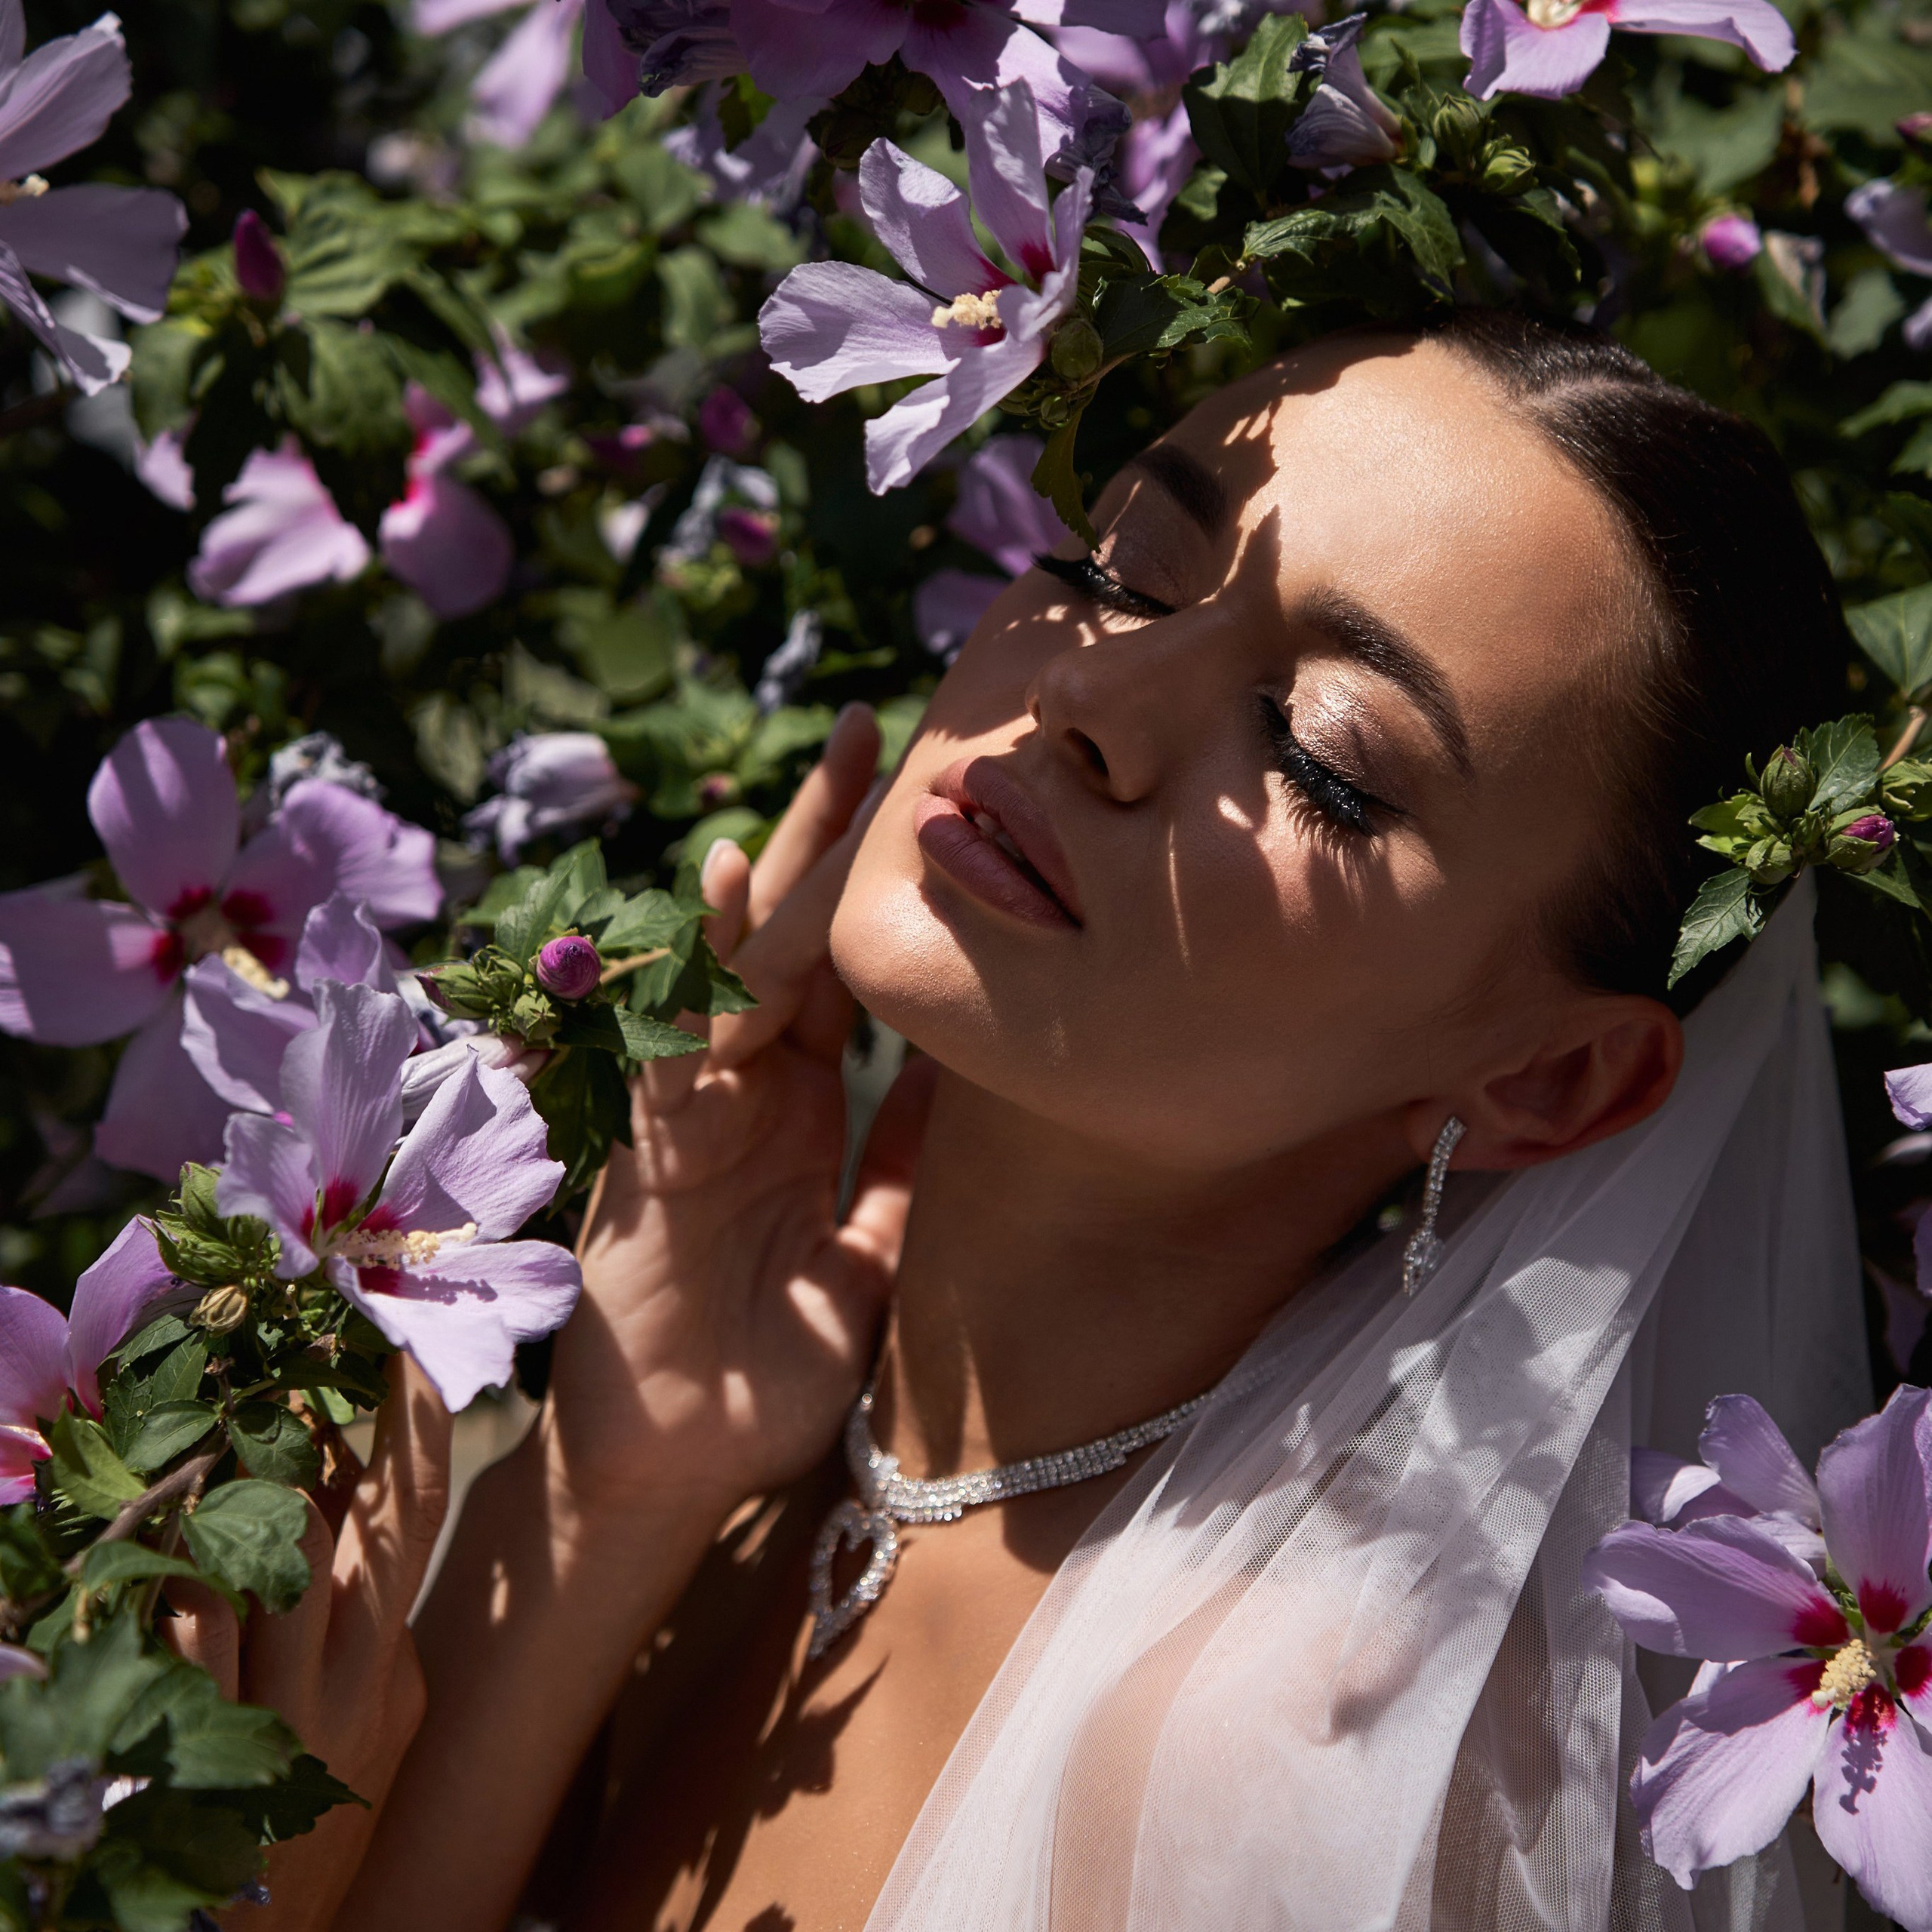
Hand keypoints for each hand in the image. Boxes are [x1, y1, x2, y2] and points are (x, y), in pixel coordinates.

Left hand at [163, 1357, 451, 1931]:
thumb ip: (349, 1629)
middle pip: (369, 1524)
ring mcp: (289, 1719)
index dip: (414, 1428)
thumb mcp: (353, 1730)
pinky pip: (200, 1629)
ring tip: (221, 1424)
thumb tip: (331, 1507)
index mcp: (395, 1674)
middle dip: (335, 1433)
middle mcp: (360, 1687)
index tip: (403, 1352)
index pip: (415, 1521)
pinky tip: (163, 1525)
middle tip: (300, 1363)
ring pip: (287, 1560)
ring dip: (251, 1482)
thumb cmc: (298, 1828)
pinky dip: (186, 1567)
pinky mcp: (212, 1748)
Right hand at [553, 701, 933, 1519]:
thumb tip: (966, 1076)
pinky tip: (725, 879)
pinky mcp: (657, 1144)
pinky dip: (701, 960)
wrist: (681, 1465)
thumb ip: (903, 1166)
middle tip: (887, 725)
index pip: (848, 969)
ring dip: (788, 859)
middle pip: (796, 933)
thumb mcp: (870, 1255)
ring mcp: (701, 1104)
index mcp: (802, 1104)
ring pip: (744, 959)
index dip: (886, 888)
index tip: (943, 804)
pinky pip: (681, 1033)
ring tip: (840, 760)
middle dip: (835, 831)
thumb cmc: (769, 1370)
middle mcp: (751, 1085)